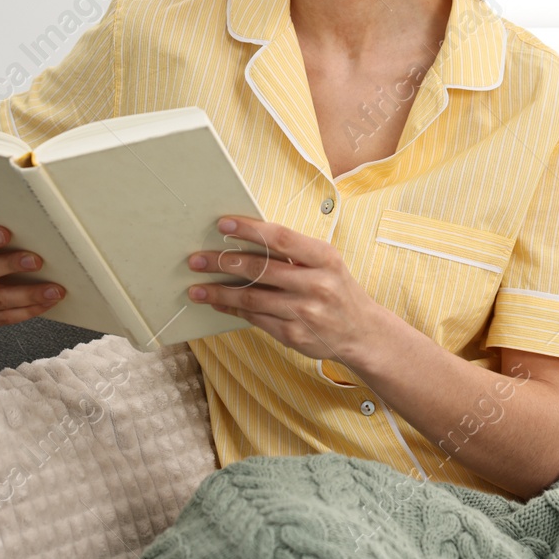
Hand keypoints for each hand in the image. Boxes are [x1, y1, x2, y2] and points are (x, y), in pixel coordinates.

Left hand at [188, 215, 380, 362]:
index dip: (250, 230)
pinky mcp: (294, 335)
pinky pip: (256, 319)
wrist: (362, 332)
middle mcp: (316, 284)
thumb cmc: (337, 290)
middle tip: (196, 259)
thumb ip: (294, 253)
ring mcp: (305, 312)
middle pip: (261, 269)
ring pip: (252, 298)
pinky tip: (217, 303)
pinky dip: (233, 310)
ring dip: (219, 292)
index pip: (282, 238)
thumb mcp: (326, 263)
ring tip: (196, 288)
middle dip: (223, 262)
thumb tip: (247, 239)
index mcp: (324, 258)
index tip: (222, 223)